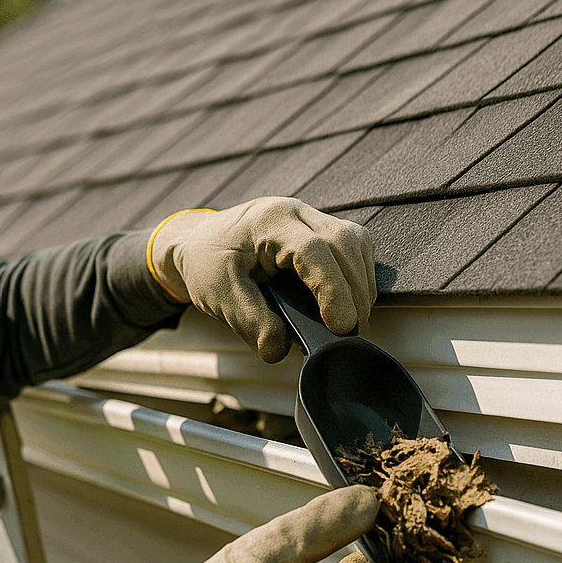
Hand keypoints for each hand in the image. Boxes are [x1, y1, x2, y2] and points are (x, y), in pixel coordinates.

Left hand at [150, 197, 376, 362]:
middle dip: (354, 292)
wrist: (200, 244)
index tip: (341, 326)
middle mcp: (294, 212)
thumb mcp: (218, 295)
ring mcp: (310, 216)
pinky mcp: (320, 228)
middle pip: (344, 243)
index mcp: (267, 222)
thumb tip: (278, 350)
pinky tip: (347, 300)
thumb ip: (249, 322)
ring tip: (351, 321)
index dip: (332, 289)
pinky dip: (357, 275)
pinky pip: (353, 247)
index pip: (313, 251)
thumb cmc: (208, 265)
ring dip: (361, 284)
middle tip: (350, 333)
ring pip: (355, 243)